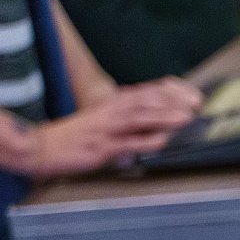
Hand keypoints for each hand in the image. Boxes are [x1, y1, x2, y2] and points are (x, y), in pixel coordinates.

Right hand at [18, 79, 203, 177]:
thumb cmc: (78, 136)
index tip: (193, 94)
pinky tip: (161, 141)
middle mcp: (110, 111)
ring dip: (162, 117)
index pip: (147, 91)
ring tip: (185, 118)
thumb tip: (158, 113)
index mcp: (112, 103)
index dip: (171, 91)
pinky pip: (124, 143)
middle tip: (197, 104)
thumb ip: (129, 115)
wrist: (43, 147)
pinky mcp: (100, 147)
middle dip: (173, 101)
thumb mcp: (105, 119)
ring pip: (137, 118)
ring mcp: (105, 129)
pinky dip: (144, 141)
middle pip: (145, 101)